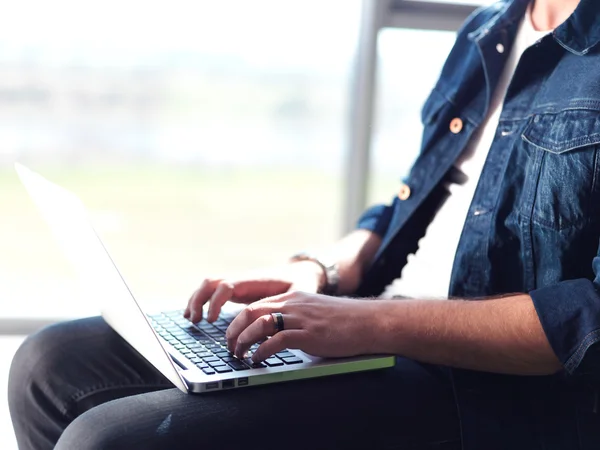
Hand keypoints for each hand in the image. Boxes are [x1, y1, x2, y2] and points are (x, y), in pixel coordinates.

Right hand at [184, 262, 324, 322]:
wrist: (301, 272)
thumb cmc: (299, 284)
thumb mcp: (298, 292)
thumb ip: (286, 304)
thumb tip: (274, 321)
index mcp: (253, 280)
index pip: (227, 285)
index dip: (216, 302)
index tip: (212, 320)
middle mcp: (241, 279)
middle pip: (211, 282)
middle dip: (199, 300)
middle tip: (195, 321)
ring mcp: (237, 284)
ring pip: (209, 286)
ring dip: (196, 300)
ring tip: (191, 320)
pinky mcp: (236, 290)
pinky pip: (213, 292)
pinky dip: (201, 301)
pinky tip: (195, 316)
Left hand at [225, 291, 379, 361]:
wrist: (370, 321)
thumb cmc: (345, 321)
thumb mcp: (314, 312)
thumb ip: (295, 318)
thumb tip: (276, 335)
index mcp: (293, 297)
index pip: (256, 304)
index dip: (239, 321)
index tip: (233, 335)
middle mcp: (293, 304)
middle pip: (251, 311)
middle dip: (234, 330)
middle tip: (229, 347)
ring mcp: (301, 318)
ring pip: (259, 324)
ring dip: (243, 341)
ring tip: (239, 355)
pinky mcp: (309, 334)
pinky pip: (277, 340)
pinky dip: (262, 351)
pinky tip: (258, 360)